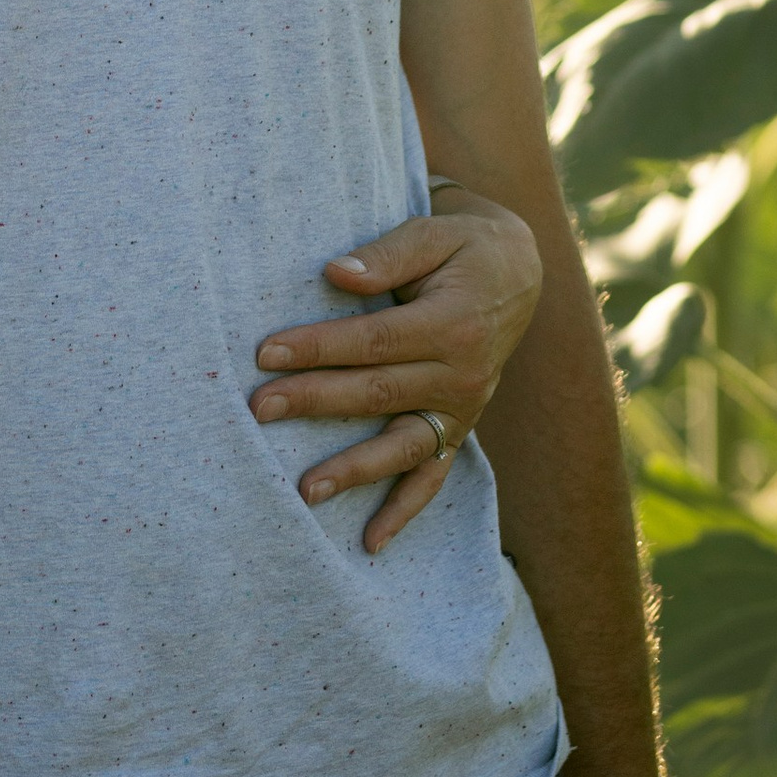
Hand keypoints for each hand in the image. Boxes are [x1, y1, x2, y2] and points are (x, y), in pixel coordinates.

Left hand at [247, 187, 543, 551]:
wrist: (516, 273)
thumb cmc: (461, 249)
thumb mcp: (432, 234)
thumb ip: (386, 255)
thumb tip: (336, 273)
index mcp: (453, 323)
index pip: (374, 340)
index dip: (320, 347)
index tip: (267, 353)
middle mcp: (462, 374)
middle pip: (378, 393)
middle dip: (316, 401)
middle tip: (260, 408)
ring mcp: (462, 408)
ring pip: (403, 445)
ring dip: (354, 469)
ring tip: (304, 490)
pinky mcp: (459, 428)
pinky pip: (433, 475)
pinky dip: (405, 510)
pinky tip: (371, 541)